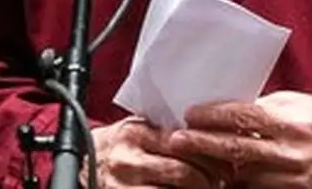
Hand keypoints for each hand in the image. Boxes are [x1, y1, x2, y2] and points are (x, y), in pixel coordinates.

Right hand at [81, 115, 224, 188]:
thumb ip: (167, 128)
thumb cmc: (121, 143)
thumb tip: (211, 129)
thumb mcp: (140, 128)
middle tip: (225, 178)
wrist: (84, 162)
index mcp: (137, 133)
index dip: (210, 151)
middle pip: (183, 171)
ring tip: (210, 187)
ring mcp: (125, 185)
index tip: (227, 157)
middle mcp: (129, 159)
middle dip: (210, 178)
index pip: (183, 142)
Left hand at [166, 91, 311, 188]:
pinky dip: (234, 183)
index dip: (214, 116)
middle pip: (236, 149)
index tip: (190, 114)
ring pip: (241, 175)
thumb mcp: (291, 103)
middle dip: (202, 144)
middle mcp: (290, 152)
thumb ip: (260, 108)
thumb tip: (222, 108)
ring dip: (213, 167)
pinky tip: (216, 177)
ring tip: (187, 159)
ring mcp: (291, 179)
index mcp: (290, 122)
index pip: (244, 118)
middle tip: (175, 140)